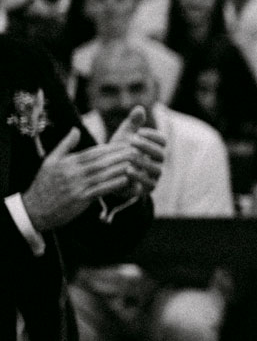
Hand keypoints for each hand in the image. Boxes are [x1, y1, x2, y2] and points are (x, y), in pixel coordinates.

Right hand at [20, 128, 136, 231]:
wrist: (34, 210)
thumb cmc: (44, 185)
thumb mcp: (50, 162)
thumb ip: (64, 146)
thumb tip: (75, 129)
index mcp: (67, 162)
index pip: (94, 151)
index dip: (112, 147)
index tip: (127, 143)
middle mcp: (73, 172)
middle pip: (102, 161)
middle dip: (121, 155)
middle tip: (138, 151)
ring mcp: (77, 185)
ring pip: (104, 174)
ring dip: (122, 168)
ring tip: (138, 164)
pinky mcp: (80, 199)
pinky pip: (101, 190)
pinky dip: (115, 184)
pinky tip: (128, 181)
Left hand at [108, 105, 166, 198]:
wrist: (108, 175)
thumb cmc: (118, 154)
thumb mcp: (123, 137)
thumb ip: (132, 124)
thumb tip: (140, 109)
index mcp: (155, 149)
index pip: (162, 140)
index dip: (153, 135)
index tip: (139, 131)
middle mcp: (158, 162)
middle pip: (161, 154)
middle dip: (148, 146)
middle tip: (133, 141)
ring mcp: (154, 176)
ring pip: (157, 169)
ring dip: (144, 161)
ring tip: (130, 156)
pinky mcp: (147, 189)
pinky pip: (149, 184)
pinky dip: (139, 177)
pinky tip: (127, 170)